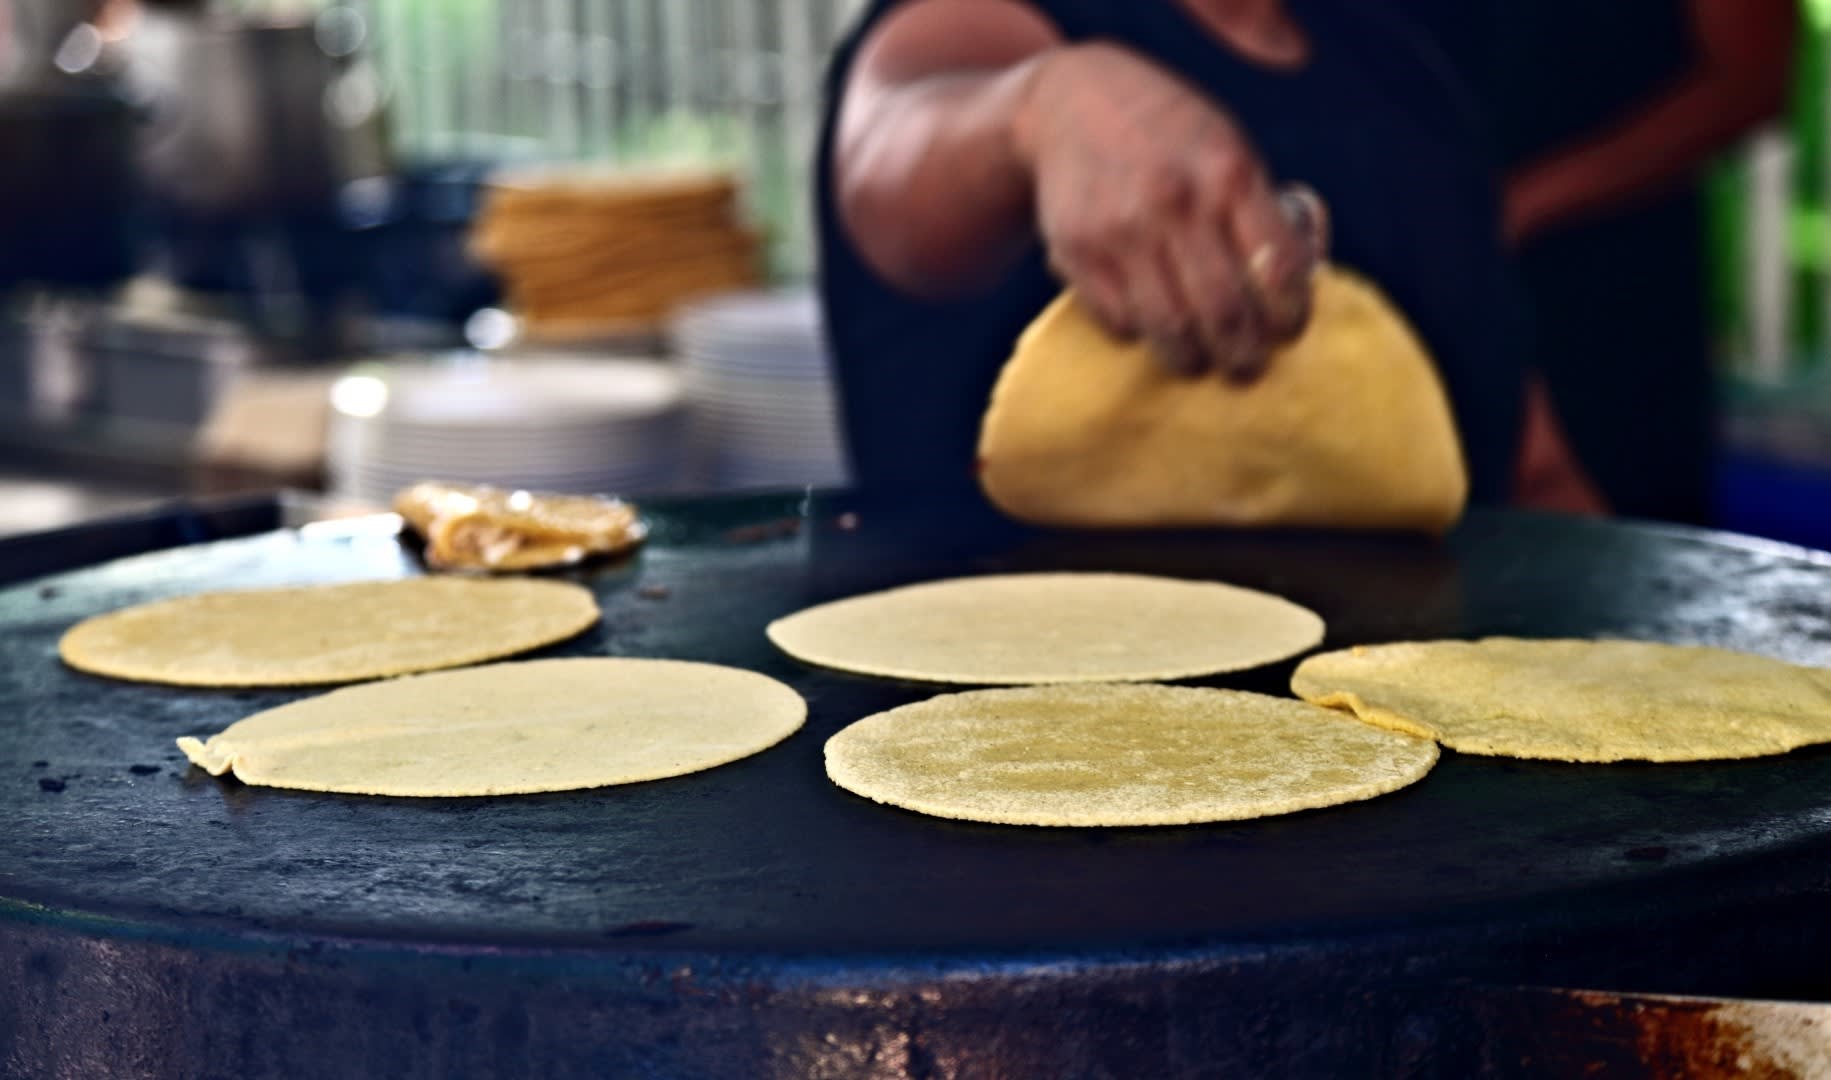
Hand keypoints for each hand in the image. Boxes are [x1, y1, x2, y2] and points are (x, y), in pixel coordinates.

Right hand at [1011, 43, 1326, 379]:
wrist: (1071, 104)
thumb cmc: (1171, 138)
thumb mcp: (1226, 148)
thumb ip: (1258, 211)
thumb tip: (1293, 288)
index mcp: (1229, 172)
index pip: (1278, 267)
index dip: (1290, 315)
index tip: (1288, 331)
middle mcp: (1176, 202)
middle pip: (1225, 312)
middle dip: (1243, 356)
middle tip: (1247, 368)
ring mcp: (1122, 229)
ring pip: (1169, 329)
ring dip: (1191, 359)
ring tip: (1200, 362)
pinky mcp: (1077, 252)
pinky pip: (1119, 320)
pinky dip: (1139, 334)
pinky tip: (1149, 325)